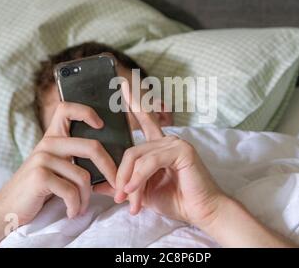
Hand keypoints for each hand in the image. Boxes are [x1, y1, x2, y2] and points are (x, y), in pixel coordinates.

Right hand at [0, 102, 116, 225]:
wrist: (7, 210)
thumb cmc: (37, 191)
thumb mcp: (57, 172)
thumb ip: (78, 166)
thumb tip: (114, 175)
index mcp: (52, 138)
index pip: (67, 109)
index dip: (87, 112)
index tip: (100, 125)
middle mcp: (47, 144)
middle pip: (91, 148)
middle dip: (110, 169)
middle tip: (116, 185)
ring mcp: (43, 158)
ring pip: (83, 176)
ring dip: (87, 198)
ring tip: (81, 207)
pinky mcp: (40, 176)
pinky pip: (71, 191)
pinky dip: (76, 206)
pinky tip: (71, 212)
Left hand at [94, 84, 224, 228]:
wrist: (201, 212)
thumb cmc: (176, 201)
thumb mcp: (142, 192)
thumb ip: (123, 185)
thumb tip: (98, 186)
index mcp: (160, 146)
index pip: (144, 120)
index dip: (134, 102)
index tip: (123, 85)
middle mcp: (168, 140)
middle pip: (131, 151)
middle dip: (122, 176)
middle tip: (120, 197)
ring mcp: (176, 143)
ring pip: (139, 158)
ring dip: (132, 182)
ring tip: (132, 203)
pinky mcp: (181, 150)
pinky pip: (150, 161)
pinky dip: (140, 177)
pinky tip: (135, 190)